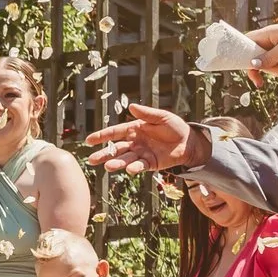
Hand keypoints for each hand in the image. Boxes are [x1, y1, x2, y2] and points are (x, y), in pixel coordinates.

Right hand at [84, 104, 201, 174]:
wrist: (188, 142)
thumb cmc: (174, 127)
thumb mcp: (162, 117)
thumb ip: (146, 113)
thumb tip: (131, 107)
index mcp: (134, 129)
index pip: (114, 133)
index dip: (102, 136)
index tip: (89, 140)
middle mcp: (134, 142)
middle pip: (116, 149)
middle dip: (103, 154)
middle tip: (91, 159)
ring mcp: (141, 154)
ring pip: (125, 159)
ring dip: (116, 163)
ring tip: (108, 167)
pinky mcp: (150, 163)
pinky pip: (140, 166)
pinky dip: (135, 168)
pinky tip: (130, 169)